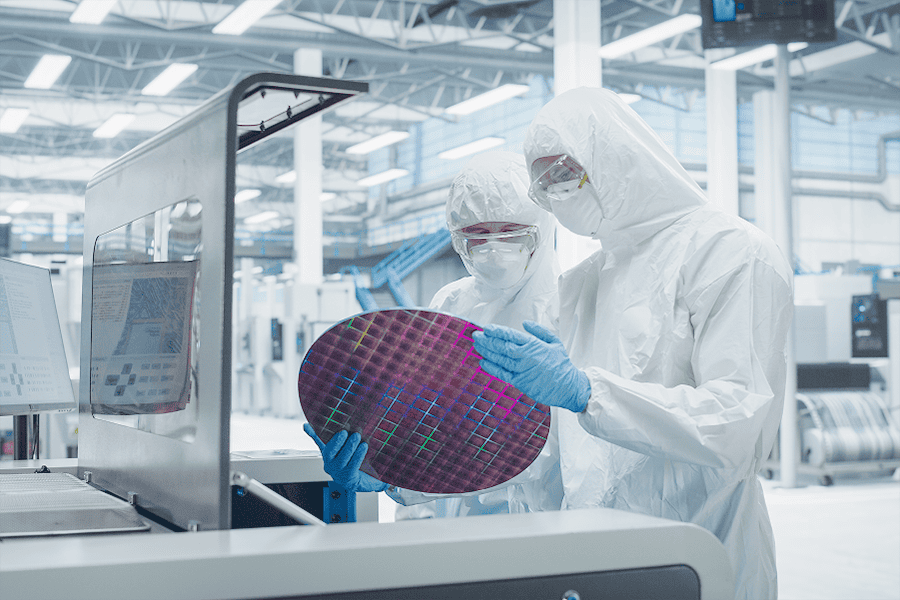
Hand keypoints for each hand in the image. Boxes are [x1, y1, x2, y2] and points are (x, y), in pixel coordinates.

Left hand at [303, 424, 387, 492]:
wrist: (357, 478)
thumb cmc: (369, 476)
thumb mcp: (377, 480)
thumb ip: (384, 481)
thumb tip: (393, 480)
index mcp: (348, 477)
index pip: (351, 467)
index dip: (356, 457)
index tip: (364, 446)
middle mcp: (336, 470)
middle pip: (340, 458)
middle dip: (349, 446)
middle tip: (357, 436)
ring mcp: (329, 460)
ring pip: (330, 451)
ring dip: (337, 440)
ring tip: (346, 431)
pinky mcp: (326, 451)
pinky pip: (318, 443)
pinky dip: (313, 434)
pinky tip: (307, 426)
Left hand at [472, 320, 590, 412]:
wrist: (569, 387)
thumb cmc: (562, 365)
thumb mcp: (555, 342)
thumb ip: (539, 331)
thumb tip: (526, 323)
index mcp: (534, 345)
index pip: (511, 335)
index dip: (497, 331)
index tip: (486, 328)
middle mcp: (526, 357)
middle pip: (502, 346)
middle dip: (487, 340)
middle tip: (476, 335)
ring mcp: (522, 370)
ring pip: (500, 359)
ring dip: (486, 351)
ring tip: (477, 345)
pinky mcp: (520, 382)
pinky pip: (502, 374)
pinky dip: (492, 368)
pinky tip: (483, 362)